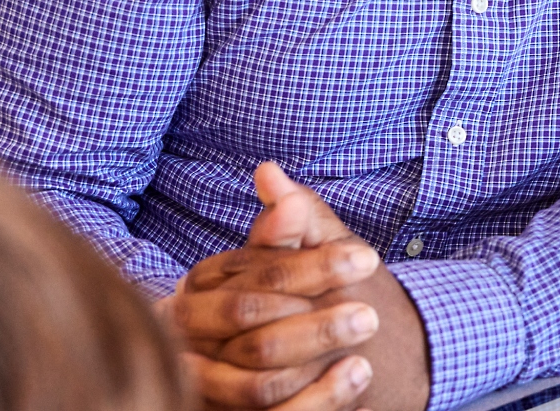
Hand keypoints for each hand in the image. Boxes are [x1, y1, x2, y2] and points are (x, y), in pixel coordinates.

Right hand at [166, 163, 427, 410]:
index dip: (311, 266)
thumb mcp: (299, 259)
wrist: (307, 365)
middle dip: (316, 319)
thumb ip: (288, 225)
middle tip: (372, 312)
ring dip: (319, 356)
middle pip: (246, 326)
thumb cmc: (300, 301)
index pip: (252, 277)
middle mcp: (188, 343)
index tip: (367, 258)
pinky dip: (320, 399)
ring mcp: (203, 387)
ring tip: (369, 335)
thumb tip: (270, 171)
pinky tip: (358, 375)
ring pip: (254, 383)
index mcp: (198, 294)